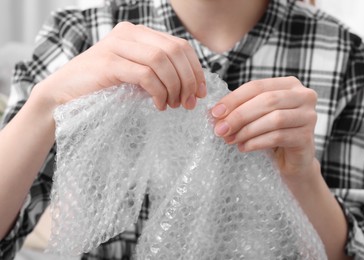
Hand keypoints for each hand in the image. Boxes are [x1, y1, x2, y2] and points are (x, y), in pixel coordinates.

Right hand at [40, 22, 205, 109]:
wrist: (64, 95)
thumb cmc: (104, 89)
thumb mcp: (138, 77)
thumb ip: (161, 75)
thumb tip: (193, 88)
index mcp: (139, 34)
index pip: (180, 45)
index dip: (196, 69)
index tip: (200, 92)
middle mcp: (129, 33)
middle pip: (175, 51)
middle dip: (188, 80)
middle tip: (188, 103)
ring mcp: (117, 45)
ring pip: (162, 60)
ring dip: (174, 87)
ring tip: (173, 105)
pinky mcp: (108, 63)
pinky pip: (146, 74)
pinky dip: (159, 92)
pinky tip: (159, 105)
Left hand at [211, 76, 317, 178]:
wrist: (292, 161)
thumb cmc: (271, 134)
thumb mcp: (255, 117)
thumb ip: (239, 109)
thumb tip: (214, 113)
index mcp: (289, 84)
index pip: (257, 86)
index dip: (234, 99)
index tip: (215, 113)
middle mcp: (304, 96)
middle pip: (267, 101)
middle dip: (239, 115)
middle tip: (220, 129)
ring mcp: (309, 116)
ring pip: (274, 119)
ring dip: (247, 130)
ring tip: (230, 140)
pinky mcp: (307, 137)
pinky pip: (278, 137)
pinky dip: (257, 142)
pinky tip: (244, 147)